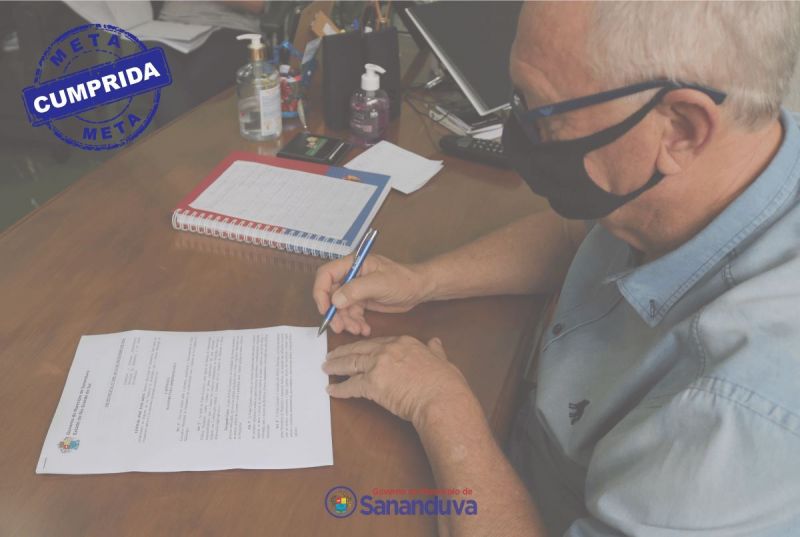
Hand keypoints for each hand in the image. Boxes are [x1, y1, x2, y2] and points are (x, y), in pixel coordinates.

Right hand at [312, 254, 431, 335]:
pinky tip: (364, 329)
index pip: (326, 275)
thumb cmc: (403, 280)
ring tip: (357, 330)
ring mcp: (356, 289)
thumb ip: (356, 289)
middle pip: (331, 294)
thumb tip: (335, 300)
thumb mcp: (380, 283)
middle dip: (334, 313)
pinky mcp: (362, 301)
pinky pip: (352, 314)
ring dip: (346, 321)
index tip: (325, 309)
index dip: (321, 292)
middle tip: (339, 327)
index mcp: (352, 264)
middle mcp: (351, 276)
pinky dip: (355, 323)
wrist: (419, 289)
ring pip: (341, 308)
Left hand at [322, 335, 473, 427]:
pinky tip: (332, 390)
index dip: (365, 347)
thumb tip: (435, 342)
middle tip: (332, 355)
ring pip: (350, 363)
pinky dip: (340, 388)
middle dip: (343, 352)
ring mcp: (378, 366)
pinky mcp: (372, 384)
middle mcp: (388, 349)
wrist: (441, 399)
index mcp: (404, 342)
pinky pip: (351, 385)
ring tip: (327, 368)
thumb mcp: (442, 359)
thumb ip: (435, 350)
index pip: (377, 343)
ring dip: (336, 366)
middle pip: (359, 349)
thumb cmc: (445, 384)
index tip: (357, 349)